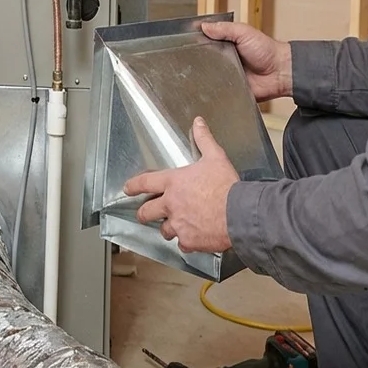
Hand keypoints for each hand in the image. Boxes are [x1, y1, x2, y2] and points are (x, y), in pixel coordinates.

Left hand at [124, 118, 238, 253]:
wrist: (240, 213)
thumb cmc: (227, 186)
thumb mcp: (215, 157)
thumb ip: (204, 140)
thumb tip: (198, 123)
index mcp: (174, 183)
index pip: (145, 182)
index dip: (133, 186)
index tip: (128, 189)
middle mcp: (171, 204)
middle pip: (146, 212)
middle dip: (144, 214)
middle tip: (145, 214)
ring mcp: (178, 224)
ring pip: (164, 230)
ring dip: (168, 228)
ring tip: (176, 226)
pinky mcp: (189, 241)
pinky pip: (182, 244)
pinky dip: (186, 242)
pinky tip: (194, 238)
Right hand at [201, 21, 291, 102]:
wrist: (280, 73)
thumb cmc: (267, 51)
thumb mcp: (244, 32)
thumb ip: (225, 28)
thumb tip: (204, 26)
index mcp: (225, 44)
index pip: (205, 41)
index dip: (196, 41)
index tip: (187, 40)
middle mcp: (223, 59)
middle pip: (202, 59)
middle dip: (198, 59)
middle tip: (193, 58)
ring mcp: (225, 74)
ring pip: (207, 75)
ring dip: (205, 74)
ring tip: (201, 73)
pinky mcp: (228, 88)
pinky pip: (216, 89)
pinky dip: (213, 88)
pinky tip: (210, 85)